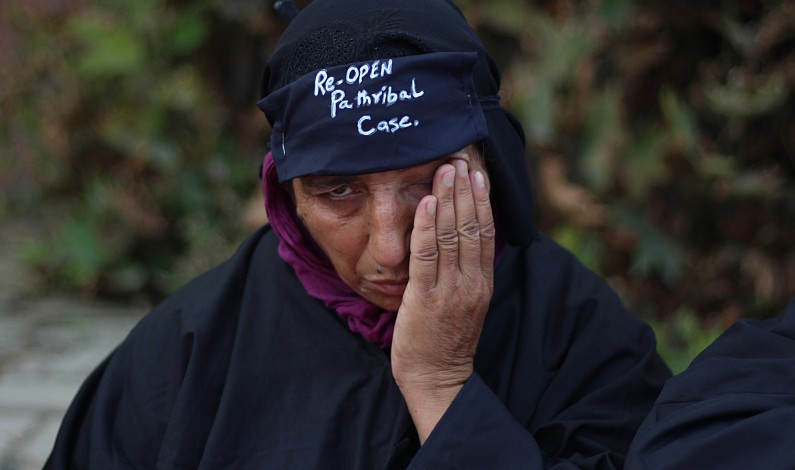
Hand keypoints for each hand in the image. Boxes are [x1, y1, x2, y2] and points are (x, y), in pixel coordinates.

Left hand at [391, 158, 494, 442]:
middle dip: (465, 191)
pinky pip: (426, 255)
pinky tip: (424, 202)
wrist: (438, 379)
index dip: (482, 201)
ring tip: (445, 170)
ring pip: (451, 235)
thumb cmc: (447, 340)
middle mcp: (471, 282)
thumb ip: (467, 272)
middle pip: (471, 227)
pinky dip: (426, 226)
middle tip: (459, 159)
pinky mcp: (425, 298)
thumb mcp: (467, 302)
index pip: (485, 232)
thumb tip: (462, 238)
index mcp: (482, 282)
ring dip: (447, 199)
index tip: (477, 173)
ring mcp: (450, 290)